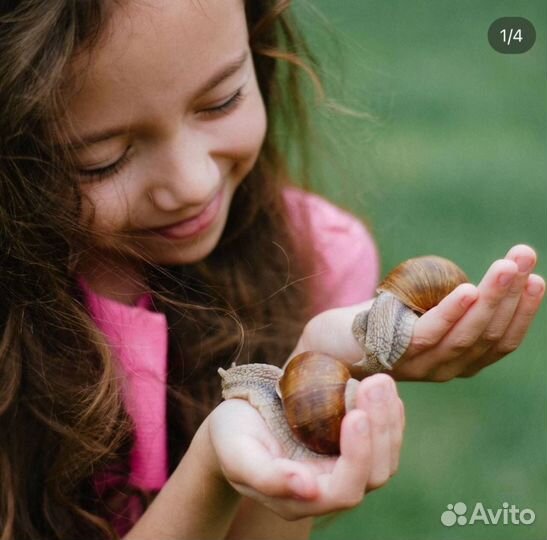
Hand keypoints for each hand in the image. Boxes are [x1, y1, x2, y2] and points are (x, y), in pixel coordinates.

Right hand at [208, 374, 403, 520]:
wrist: (235, 423)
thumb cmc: (231, 437)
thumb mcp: (238, 453)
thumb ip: (267, 476)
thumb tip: (307, 489)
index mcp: (301, 498)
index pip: (344, 489)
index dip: (357, 457)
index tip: (357, 415)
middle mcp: (327, 488)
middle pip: (374, 473)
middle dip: (381, 429)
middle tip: (376, 383)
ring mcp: (341, 467)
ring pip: (384, 456)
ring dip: (388, 418)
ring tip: (381, 380)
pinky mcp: (347, 446)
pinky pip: (380, 437)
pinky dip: (388, 414)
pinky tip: (385, 389)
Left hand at [290, 244, 543, 382]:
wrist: (328, 340)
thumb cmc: (378, 321)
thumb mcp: (422, 310)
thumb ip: (449, 303)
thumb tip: (485, 277)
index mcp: (455, 359)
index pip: (500, 342)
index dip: (522, 312)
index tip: (536, 278)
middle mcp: (443, 368)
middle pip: (487, 336)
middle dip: (512, 296)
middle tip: (525, 257)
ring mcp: (417, 366)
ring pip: (464, 336)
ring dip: (490, 299)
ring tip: (507, 266)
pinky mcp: (392, 354)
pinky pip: (428, 335)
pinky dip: (450, 313)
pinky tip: (467, 289)